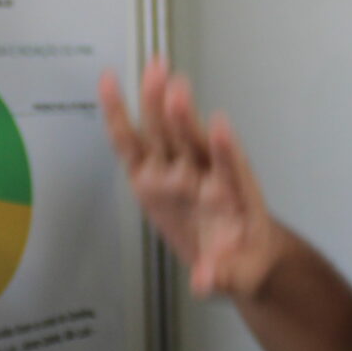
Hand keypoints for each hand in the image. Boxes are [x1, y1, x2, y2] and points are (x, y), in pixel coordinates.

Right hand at [98, 58, 286, 298]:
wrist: (239, 254)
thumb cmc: (242, 260)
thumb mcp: (238, 278)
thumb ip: (220, 278)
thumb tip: (205, 282)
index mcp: (235, 197)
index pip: (233, 169)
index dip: (227, 150)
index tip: (222, 129)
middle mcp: (206, 176)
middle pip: (194, 142)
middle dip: (184, 117)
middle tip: (176, 88)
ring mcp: (178, 170)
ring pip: (167, 133)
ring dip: (160, 101)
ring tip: (154, 68)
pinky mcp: (152, 175)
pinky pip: (133, 143)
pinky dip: (120, 117)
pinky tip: (109, 85)